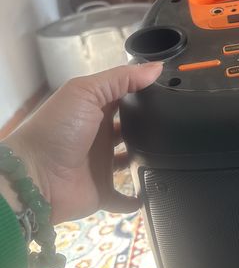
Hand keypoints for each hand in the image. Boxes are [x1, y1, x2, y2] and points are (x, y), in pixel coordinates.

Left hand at [2, 63, 162, 223]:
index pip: (123, 97)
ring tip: (169, 156)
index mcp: (95, 110)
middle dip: (148, 127)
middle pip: (129, 129)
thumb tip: (156, 68)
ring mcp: (101, 165)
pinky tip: (152, 193)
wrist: (34, 176)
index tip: (171, 89)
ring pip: (130, 162)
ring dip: (145, 160)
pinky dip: (136, 199)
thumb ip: (121, 78)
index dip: (143, 93)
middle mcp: (100, 137)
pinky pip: (123, 199)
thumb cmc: (56, 129)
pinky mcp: (102, 192)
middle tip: (175, 123)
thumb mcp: (85, 92)